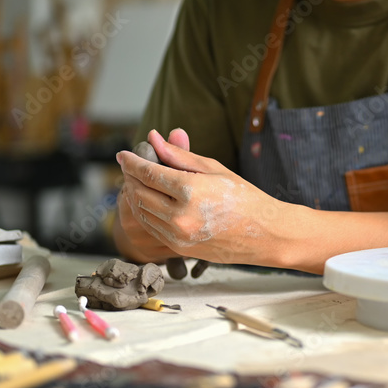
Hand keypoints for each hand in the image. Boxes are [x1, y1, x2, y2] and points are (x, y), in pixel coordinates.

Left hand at [116, 129, 290, 266]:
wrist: (264, 234)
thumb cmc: (244, 197)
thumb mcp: (213, 169)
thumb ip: (179, 156)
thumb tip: (154, 139)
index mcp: (189, 191)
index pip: (148, 172)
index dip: (132, 162)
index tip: (122, 154)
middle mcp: (180, 216)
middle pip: (139, 192)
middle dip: (130, 177)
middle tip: (131, 167)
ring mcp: (178, 235)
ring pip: (141, 212)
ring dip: (135, 195)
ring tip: (140, 183)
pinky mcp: (179, 248)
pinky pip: (152, 227)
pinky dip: (146, 213)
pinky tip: (152, 202)